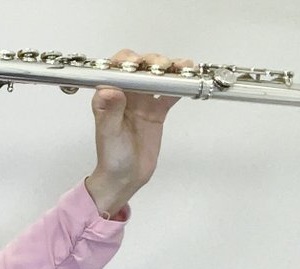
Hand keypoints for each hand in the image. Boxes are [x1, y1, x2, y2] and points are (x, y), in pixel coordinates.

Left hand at [84, 49, 193, 215]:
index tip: (139, 64)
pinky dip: (180, 84)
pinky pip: (170, 92)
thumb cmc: (112, 156)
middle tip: (164, 67)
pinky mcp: (157, 110)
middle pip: (141, 67)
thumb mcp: (109, 134)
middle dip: (153, 61)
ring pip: (158, 76)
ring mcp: (142, 101)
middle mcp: (125, 94)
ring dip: (170, 69)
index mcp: (109, 96)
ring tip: (183, 68)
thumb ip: (109, 112)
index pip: (116, 68)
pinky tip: (190, 80)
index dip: (128, 61)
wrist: (126, 177)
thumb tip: (109, 90)